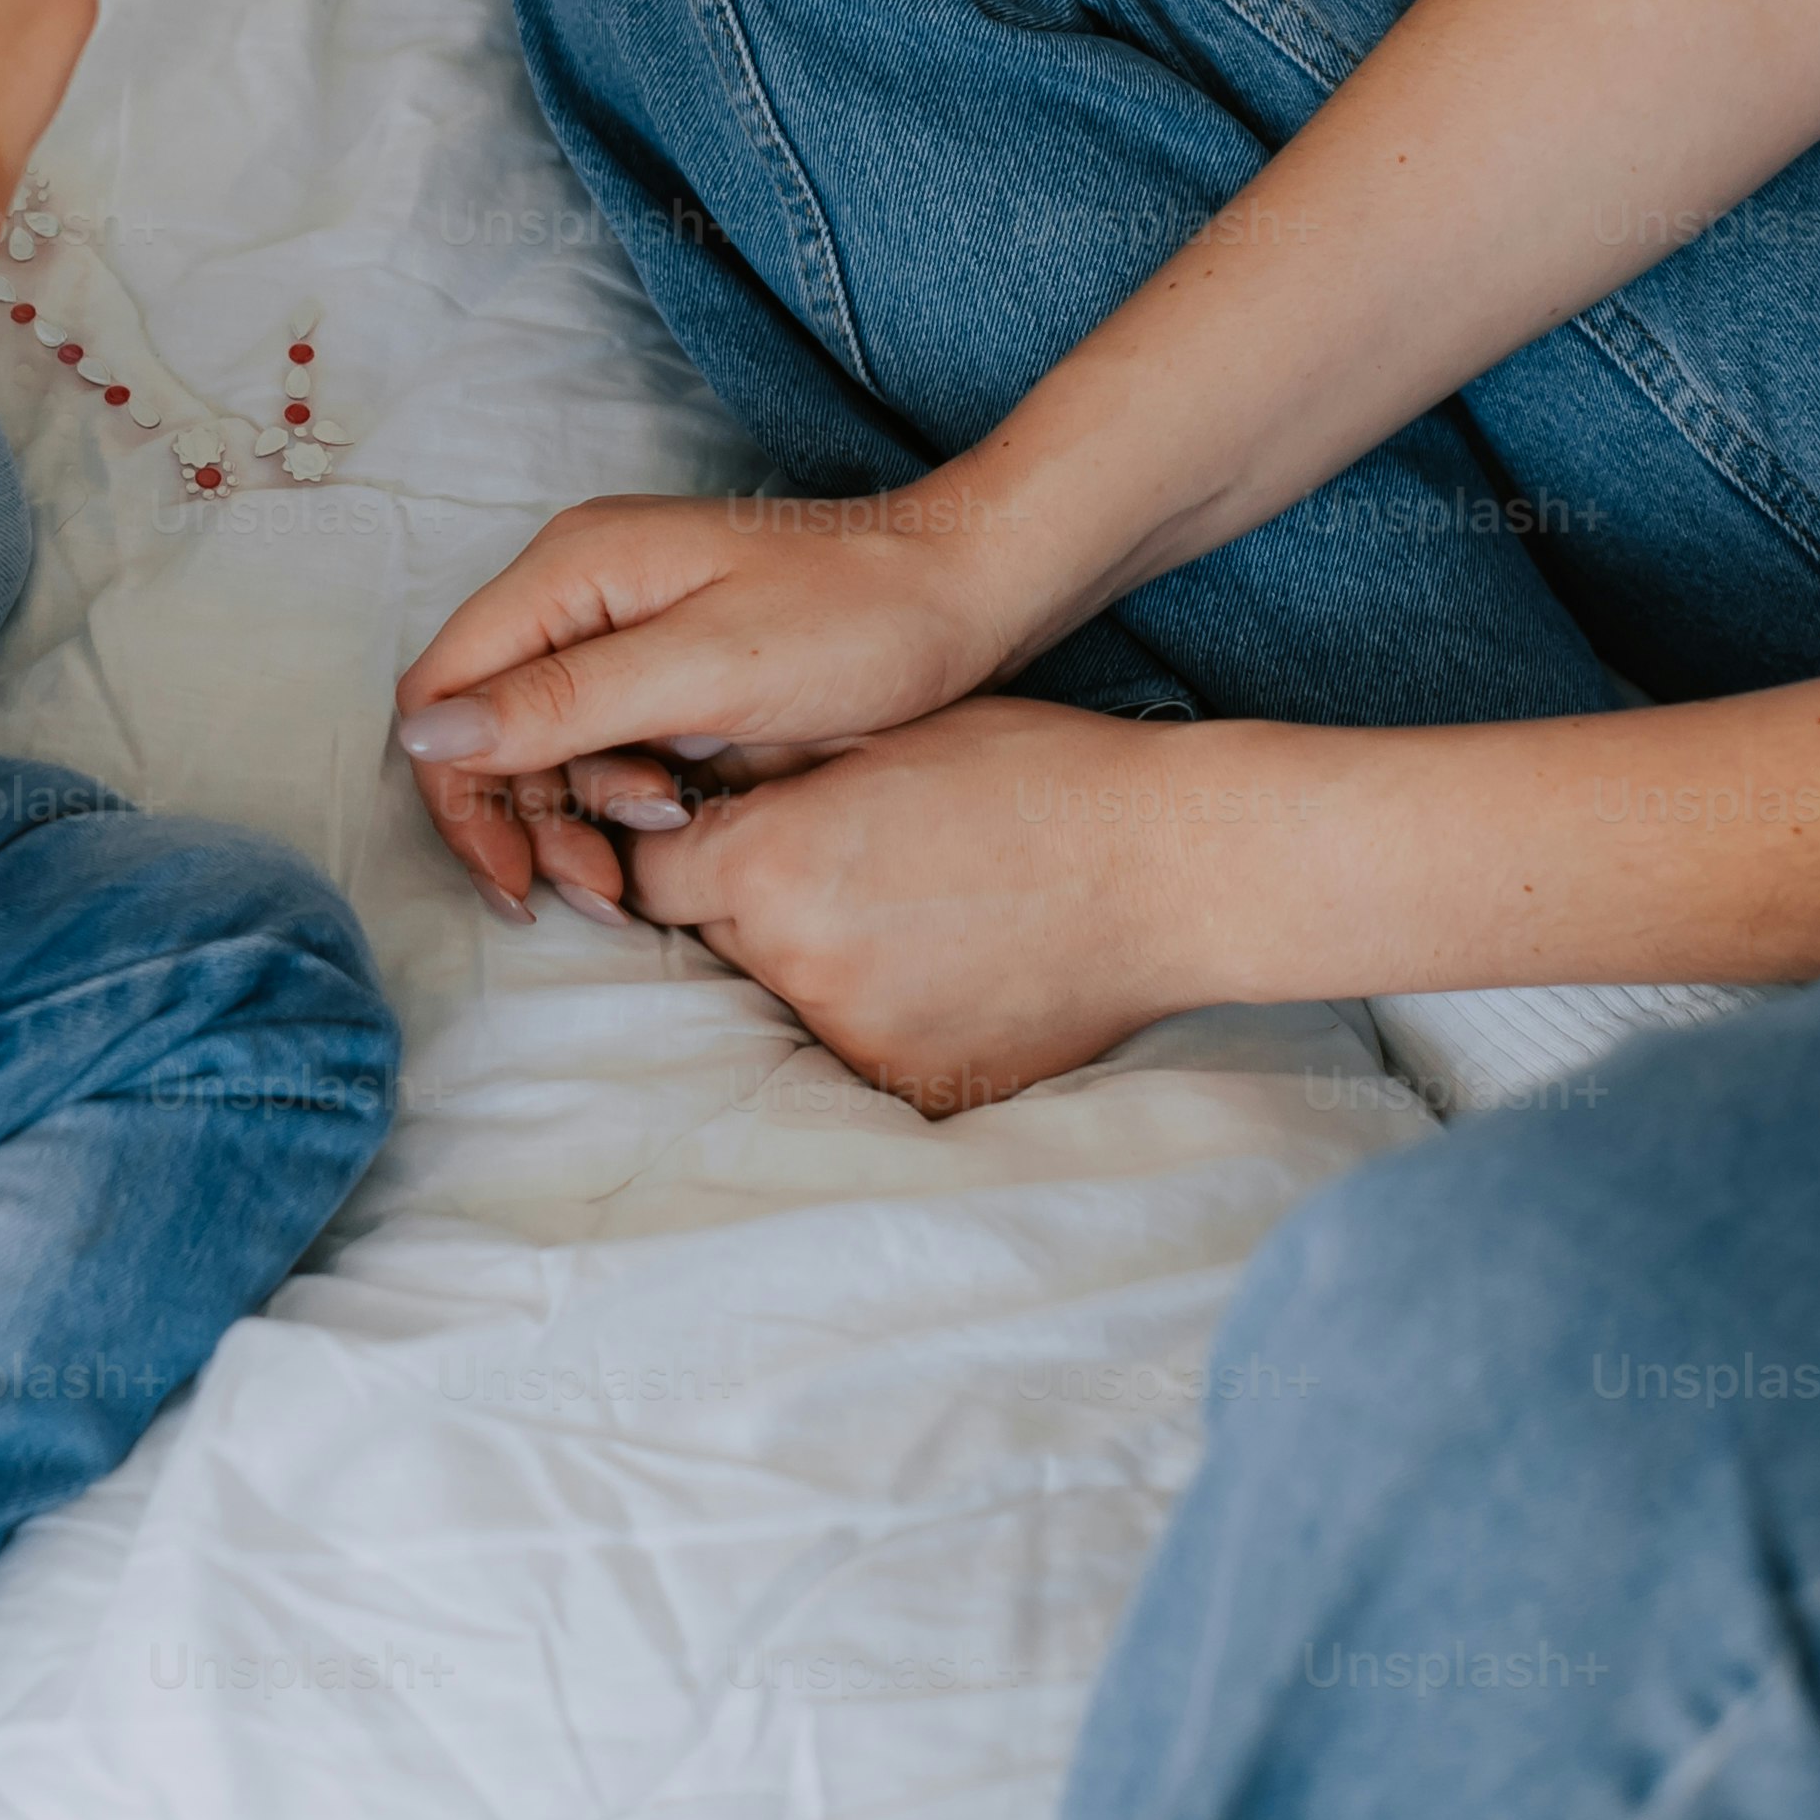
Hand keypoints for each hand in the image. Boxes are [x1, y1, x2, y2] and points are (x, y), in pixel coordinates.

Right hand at [392, 488, 1018, 918]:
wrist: (973, 589)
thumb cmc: (860, 618)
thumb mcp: (707, 671)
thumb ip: (565, 702)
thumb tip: (429, 738)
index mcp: (571, 570)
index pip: (442, 689)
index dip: (459, 793)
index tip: (517, 878)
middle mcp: (580, 590)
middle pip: (485, 728)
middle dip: (526, 820)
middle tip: (598, 891)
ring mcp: (623, 626)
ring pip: (544, 747)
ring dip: (580, 818)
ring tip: (653, 856)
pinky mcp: (666, 664)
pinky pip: (603, 744)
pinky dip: (623, 800)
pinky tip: (677, 827)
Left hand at [629, 700, 1245, 1113]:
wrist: (1169, 870)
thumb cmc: (1035, 772)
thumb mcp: (884, 731)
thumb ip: (766, 767)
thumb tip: (677, 778)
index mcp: (772, 865)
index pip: (650, 873)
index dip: (677, 846)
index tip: (712, 832)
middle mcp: (796, 964)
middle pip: (714, 938)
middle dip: (749, 901)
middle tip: (836, 860)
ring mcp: (853, 1038)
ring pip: (784, 996)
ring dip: (815, 958)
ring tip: (909, 908)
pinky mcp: (910, 1088)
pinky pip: (854, 1046)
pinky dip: (879, 1008)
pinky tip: (947, 960)